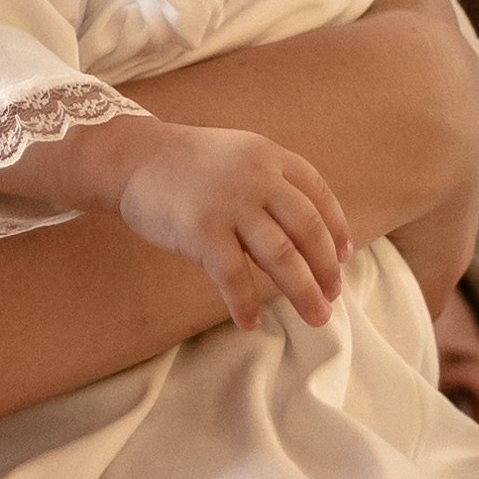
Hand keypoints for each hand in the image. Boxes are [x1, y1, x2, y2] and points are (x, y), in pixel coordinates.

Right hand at [117, 124, 347, 330]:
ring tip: (315, 316)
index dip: (337, 229)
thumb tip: (302, 234)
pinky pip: (233, 276)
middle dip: (325, 269)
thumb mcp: (239, 156)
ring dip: (302, 291)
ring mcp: (230, 205)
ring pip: (281, 256)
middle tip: (332, 297)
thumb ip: (270, 183)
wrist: (134, 158)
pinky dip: (245, 303)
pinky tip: (250, 322)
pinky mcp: (202, 231)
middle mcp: (258, 178)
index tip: (344, 258)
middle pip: (308, 230)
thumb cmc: (187, 164)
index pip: (318, 195)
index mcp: (270, 158)